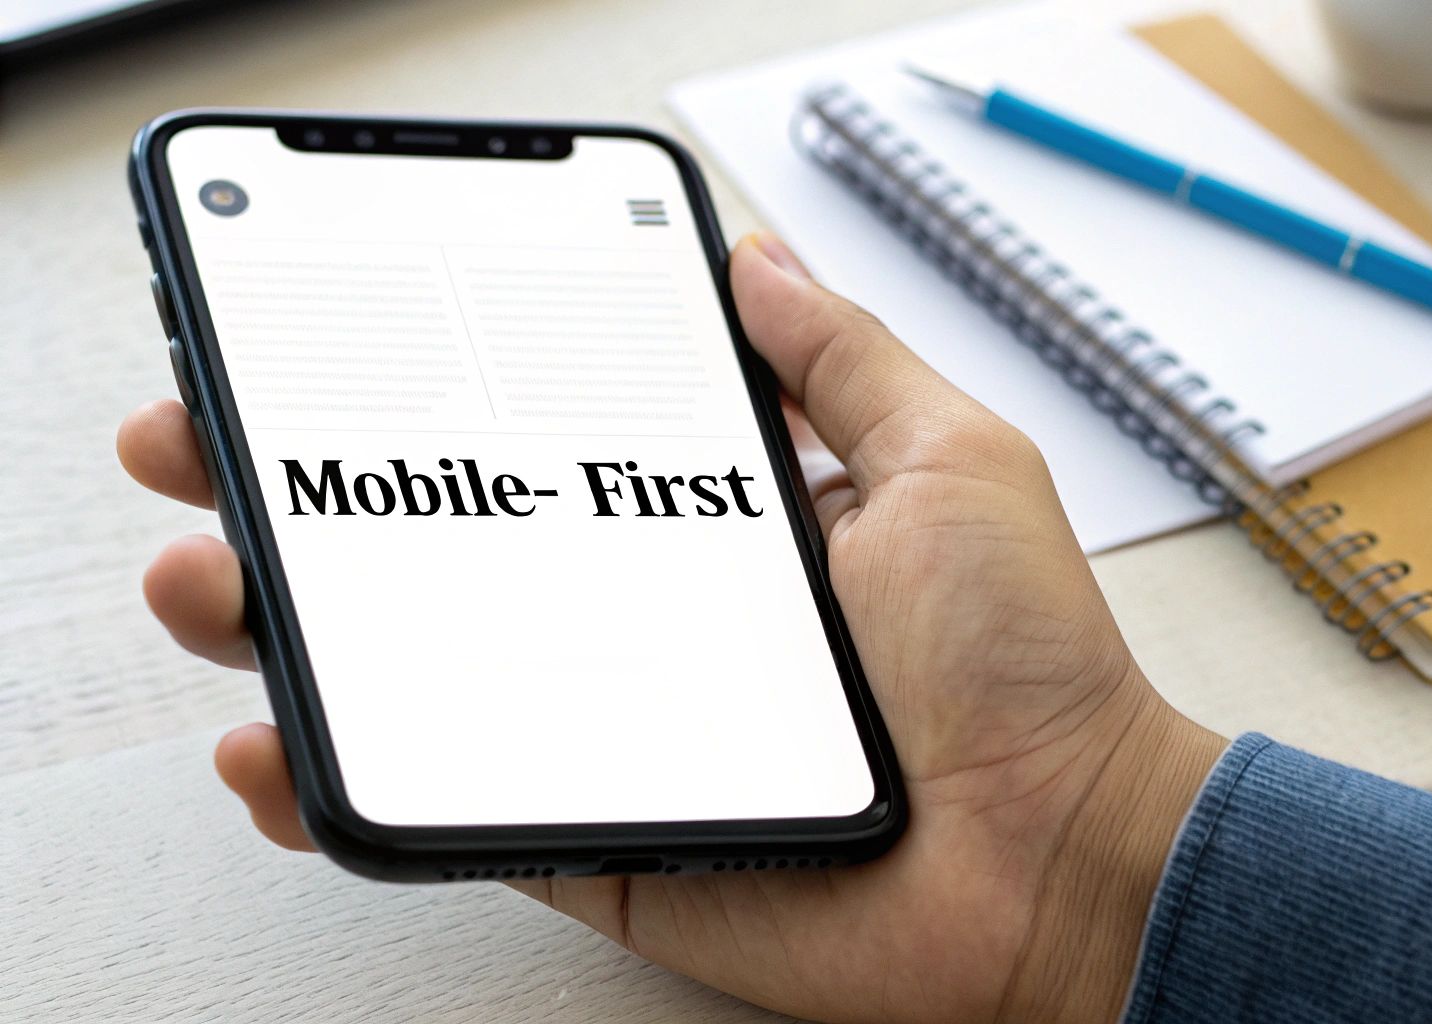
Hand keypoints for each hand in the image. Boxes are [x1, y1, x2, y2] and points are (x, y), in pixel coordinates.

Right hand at [117, 233, 1227, 1023]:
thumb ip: (843, 364)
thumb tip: (754, 264)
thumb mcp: (949, 460)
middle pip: (454, 553)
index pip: (546, 445)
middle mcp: (655, 622)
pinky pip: (462, 810)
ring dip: (296, 634)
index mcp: (720, 526)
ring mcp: (618, 733)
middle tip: (216, 453)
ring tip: (213, 584)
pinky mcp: (605, 840)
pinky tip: (278, 748)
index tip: (335, 359)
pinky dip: (357, 790)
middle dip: (320, 502)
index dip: (437, 401)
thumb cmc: (1026, 664)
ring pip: (424, 680)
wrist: (1058, 855)